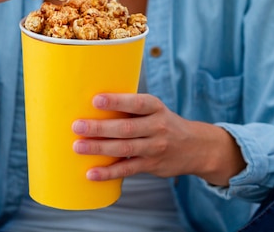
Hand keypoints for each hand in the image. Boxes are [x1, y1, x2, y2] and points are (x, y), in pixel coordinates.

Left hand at [72, 93, 246, 185]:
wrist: (196, 147)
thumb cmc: (162, 123)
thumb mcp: (154, 110)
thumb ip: (130, 108)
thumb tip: (92, 105)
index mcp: (155, 108)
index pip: (136, 103)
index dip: (116, 101)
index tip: (95, 100)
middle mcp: (157, 127)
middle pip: (126, 128)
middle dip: (100, 128)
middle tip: (77, 126)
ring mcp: (155, 148)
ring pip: (125, 149)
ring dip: (99, 148)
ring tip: (78, 147)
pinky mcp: (151, 166)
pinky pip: (127, 170)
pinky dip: (109, 173)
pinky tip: (91, 173)